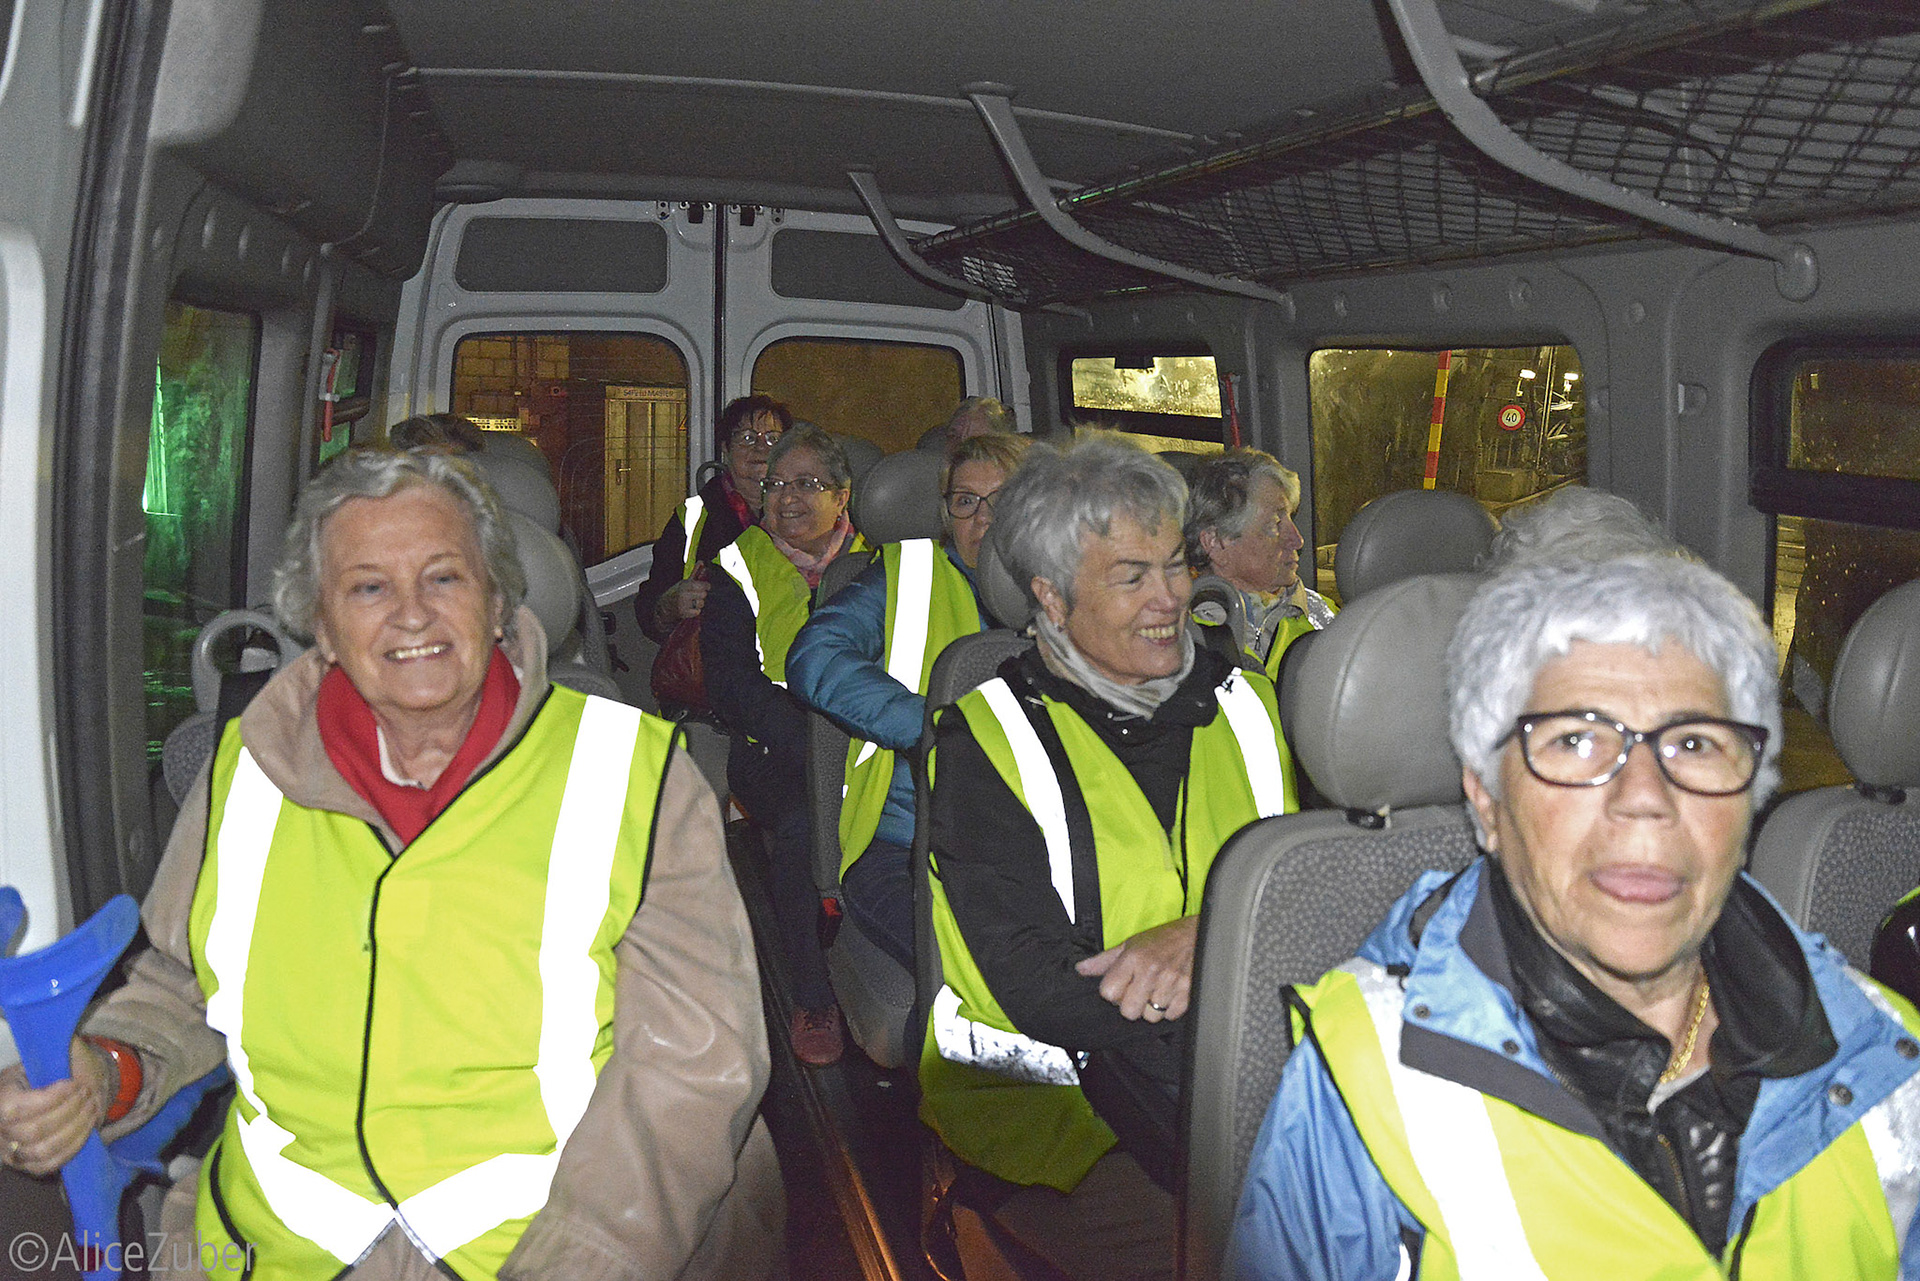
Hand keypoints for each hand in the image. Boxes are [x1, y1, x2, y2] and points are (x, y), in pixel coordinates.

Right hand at [0, 1039, 110, 1175]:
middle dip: (68, 1111)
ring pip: (43, 1150)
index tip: (74, 1084)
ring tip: (92, 1106)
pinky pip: (50, 1165)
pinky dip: (74, 1146)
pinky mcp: (28, 1165)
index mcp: (0, 1097)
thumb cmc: (55, 1068)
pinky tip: (88, 1125)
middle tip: (87, 1093)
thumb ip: (54, 1047)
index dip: (49, 1099)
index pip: (14, 1109)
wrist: (61, 1087)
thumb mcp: (51, 1053)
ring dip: (75, 1128)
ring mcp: (11, 1151)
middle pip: (33, 1131)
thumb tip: (61, 1036)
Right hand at [657, 580, 708, 624]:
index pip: (699, 585)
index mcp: (682, 585)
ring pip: (701, 603)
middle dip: (702, 594)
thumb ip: (692, 579)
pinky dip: (695, 611)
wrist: (663, 608)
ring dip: (699, 603)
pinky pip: (697, 612)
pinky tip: (690, 608)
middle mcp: (683, 594)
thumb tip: (701, 565)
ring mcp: (683, 604)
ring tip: (693, 602)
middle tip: (698, 595)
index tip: (708, 587)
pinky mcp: (683, 613)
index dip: (705, 586)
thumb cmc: (674, 594)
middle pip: (703, 594)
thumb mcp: (681, 584)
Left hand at [1074, 915, 1198, 1022]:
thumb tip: (1081, 969)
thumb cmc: (1164, 939)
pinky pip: (1170, 1016)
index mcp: (1133, 958)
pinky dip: (1170, 1009)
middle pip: (1128, 1011)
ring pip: (1150, 1017)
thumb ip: (1105, 960)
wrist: (1199, 934)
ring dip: (1152, 1008)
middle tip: (1139, 991)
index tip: (1121, 986)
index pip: (1108, 993)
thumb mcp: (1131, 944)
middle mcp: (1151, 971)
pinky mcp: (1188, 994)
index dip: (1112, 993)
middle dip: (1131, 1005)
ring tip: (1157, 990)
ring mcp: (1171, 984)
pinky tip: (1171, 993)